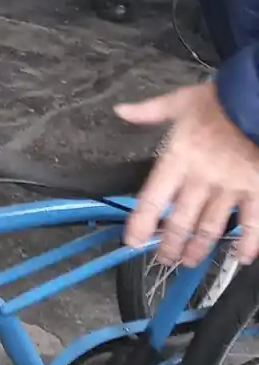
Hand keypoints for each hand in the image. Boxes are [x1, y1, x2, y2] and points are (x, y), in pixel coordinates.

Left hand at [119, 82, 258, 266]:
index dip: (141, 223)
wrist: (258, 104)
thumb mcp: (180, 101)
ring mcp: (230, 189)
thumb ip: (150, 111)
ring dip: (199, 248)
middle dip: (170, 244)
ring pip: (211, 227)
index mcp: (178, 160)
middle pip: (181, 221)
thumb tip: (120, 110)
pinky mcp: (256, 191)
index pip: (153, 198)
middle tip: (161, 260)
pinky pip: (253, 223)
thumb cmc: (219, 103)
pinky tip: (242, 258)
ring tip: (189, 262)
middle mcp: (200, 180)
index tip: (131, 241)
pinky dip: (248, 243)